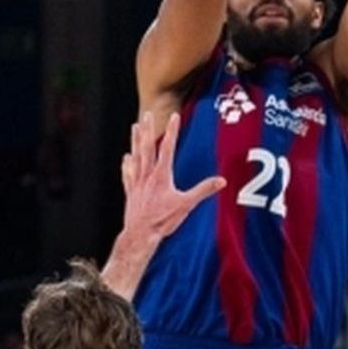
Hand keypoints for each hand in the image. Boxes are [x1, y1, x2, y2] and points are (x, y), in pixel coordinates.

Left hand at [121, 111, 224, 245]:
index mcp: (161, 176)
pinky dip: (127, 164)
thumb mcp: (186, 205)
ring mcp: (137, 183)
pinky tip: (126, 158)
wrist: (140, 234)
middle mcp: (147, 175)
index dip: (172, 131)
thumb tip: (222, 181)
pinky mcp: (131, 191)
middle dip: (148, 129)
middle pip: (146, 147)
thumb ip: (203, 191)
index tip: (174, 116)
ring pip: (135, 156)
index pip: (167, 148)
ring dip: (135, 141)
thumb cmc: (162, 220)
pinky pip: (128, 173)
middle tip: (147, 114)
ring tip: (134, 127)